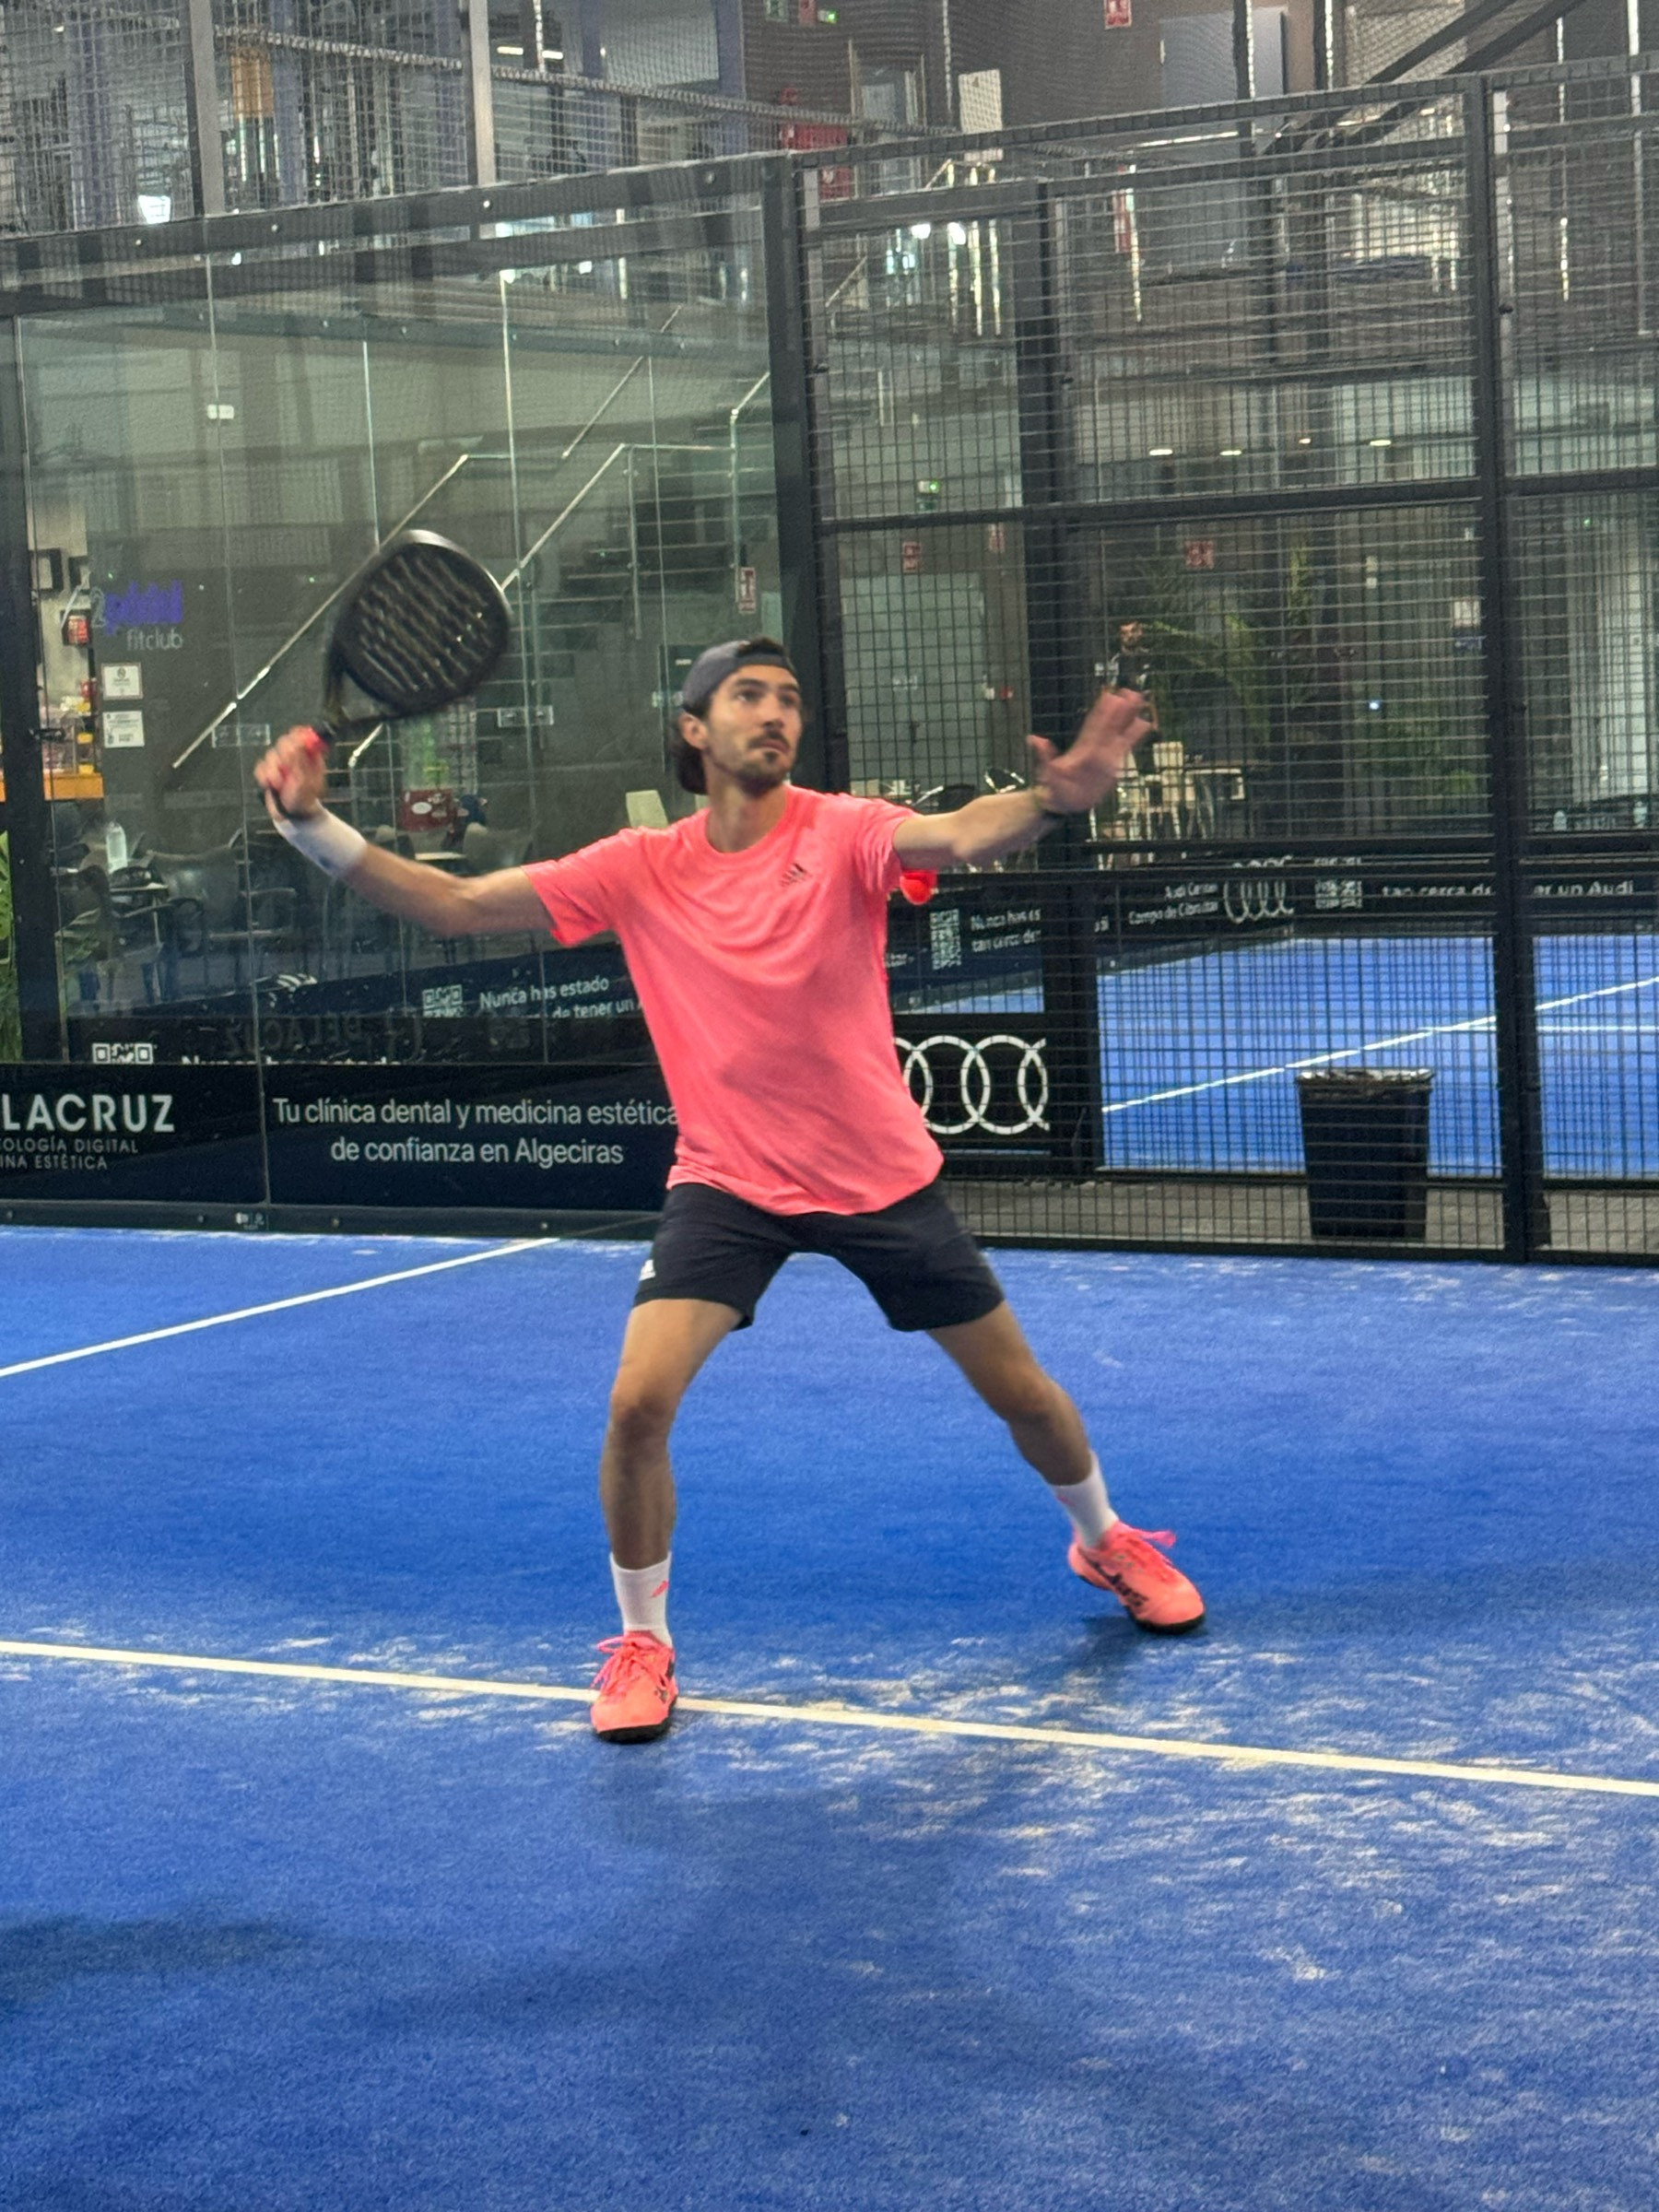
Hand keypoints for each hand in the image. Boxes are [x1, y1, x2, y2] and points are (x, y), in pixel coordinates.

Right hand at [255, 727, 327, 822]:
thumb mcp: (305, 781)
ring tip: (280, 784)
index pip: (303, 736)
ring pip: (271, 754)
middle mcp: (295, 757)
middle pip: (285, 742)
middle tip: (285, 766)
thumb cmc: (305, 800)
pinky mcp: (268, 771)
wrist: (292, 815)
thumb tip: (298, 743)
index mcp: (309, 757)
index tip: (295, 740)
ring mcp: (281, 764)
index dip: (298, 734)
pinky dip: (264, 776)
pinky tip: (271, 786)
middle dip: (283, 753)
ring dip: (274, 769)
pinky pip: (261, 766)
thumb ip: (300, 762)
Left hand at [1026, 688, 1152, 816]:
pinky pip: (1125, 748)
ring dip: (1128, 718)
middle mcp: (1095, 749)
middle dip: (1119, 710)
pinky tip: (1144, 723)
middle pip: (1109, 726)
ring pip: (1119, 733)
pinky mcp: (1112, 765)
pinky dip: (1134, 736)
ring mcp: (1105, 755)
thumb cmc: (1054, 789)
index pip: (1094, 728)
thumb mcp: (1046, 774)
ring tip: (1138, 700)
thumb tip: (1034, 739)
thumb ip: (1044, 757)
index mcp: (1082, 751)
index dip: (1102, 713)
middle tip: (1129, 691)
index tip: (1110, 697)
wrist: (1064, 803)